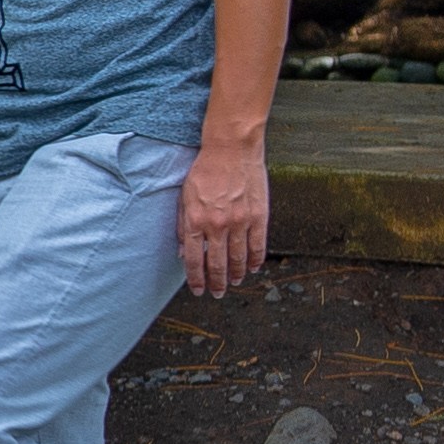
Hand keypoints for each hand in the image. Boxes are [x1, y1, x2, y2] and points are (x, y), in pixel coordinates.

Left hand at [179, 135, 268, 297]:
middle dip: (217, 283)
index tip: (199, 290)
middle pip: (218, 265)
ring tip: (235, 282)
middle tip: (218, 293)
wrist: (231, 150)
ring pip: (239, 259)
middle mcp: (218, 225)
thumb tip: (184, 253)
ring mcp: (240, 222)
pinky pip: (258, 245)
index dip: (197, 279)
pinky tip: (253, 268)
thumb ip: (184, 227)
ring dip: (237, 275)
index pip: (195, 261)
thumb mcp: (184, 198)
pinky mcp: (259, 216)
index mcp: (196, 221)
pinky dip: (256, 260)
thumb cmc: (204, 171)